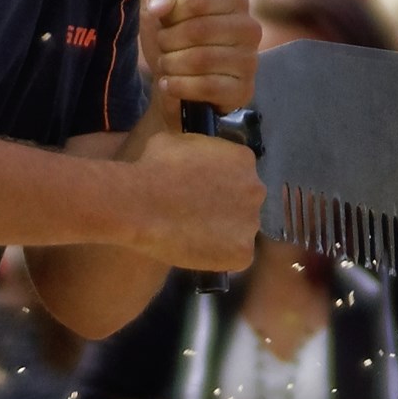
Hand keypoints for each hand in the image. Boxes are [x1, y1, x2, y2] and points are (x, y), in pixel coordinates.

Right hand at [125, 127, 264, 271]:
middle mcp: (256, 190)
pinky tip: (197, 250)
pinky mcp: (243, 253)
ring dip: (223, 233)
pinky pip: (234, 257)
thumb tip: (192, 158)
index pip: (240, 172)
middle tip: (198, 213)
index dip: (219, 183)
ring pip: (241, 230)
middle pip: (245, 201)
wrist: (141, 205)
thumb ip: (197, 151)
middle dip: (226, 207)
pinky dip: (218, 256)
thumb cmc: (154, 168)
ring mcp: (251, 223)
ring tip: (194, 234)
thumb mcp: (176, 141)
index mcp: (244, 160)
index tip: (202, 190)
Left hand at [141, 0, 259, 114]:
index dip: (173, 12)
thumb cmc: (171, 38)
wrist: (174, 82)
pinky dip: (178, 86)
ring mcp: (249, 61)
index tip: (166, 20)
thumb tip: (161, 6)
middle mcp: (249, 27)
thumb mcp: (157, 7)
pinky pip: (206, 87)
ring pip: (201, 60)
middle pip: (198, 30)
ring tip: (166, 64)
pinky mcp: (243, 90)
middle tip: (163, 46)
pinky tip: (170, 84)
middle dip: (168, 41)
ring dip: (171, 64)